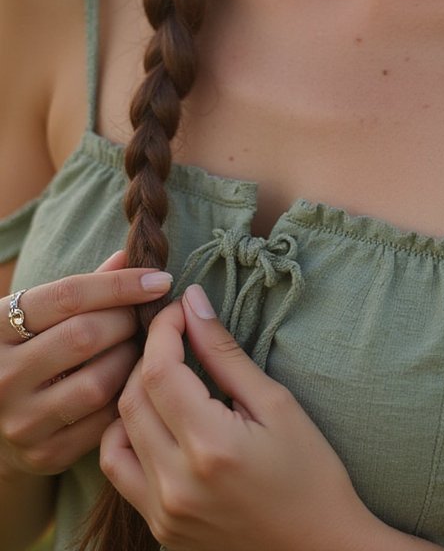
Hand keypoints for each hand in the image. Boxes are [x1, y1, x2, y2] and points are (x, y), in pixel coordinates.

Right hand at [0, 251, 172, 475]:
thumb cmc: (31, 351)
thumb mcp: (40, 315)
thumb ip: (85, 287)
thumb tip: (131, 256)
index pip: (68, 295)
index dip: (120, 284)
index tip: (160, 278)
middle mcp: (1, 375)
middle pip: (84, 336)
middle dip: (127, 321)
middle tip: (145, 317)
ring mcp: (21, 419)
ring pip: (98, 382)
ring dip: (131, 360)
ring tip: (137, 349)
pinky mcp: (44, 454)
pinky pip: (103, 422)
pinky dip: (126, 398)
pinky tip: (132, 382)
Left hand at [102, 284, 376, 550]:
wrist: (319, 548)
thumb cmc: (311, 473)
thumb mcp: (276, 404)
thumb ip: (226, 353)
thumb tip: (193, 302)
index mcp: (211, 446)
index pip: (159, 371)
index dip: (163, 330)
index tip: (179, 307)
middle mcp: (176, 483)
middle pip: (132, 398)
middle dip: (147, 355)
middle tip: (175, 334)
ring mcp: (163, 512)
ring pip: (116, 435)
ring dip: (131, 396)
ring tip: (164, 377)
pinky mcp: (160, 529)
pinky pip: (121, 472)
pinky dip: (127, 437)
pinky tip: (156, 420)